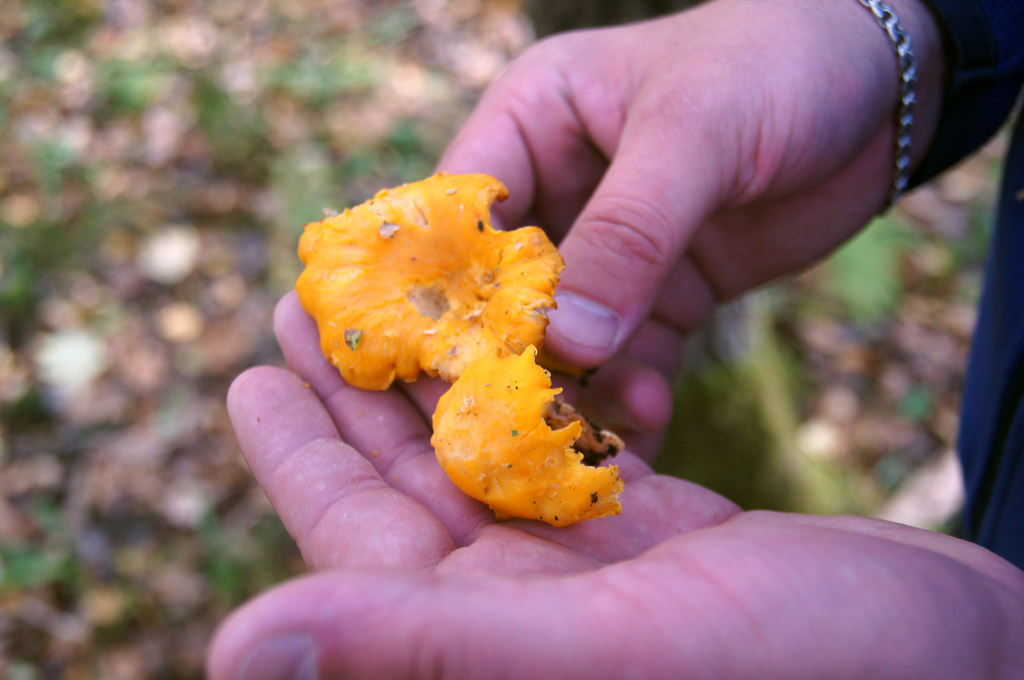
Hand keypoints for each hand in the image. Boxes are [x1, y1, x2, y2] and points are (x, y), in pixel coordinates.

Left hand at [206, 295, 1023, 679]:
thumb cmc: (810, 666)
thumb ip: (428, 648)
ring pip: (481, 460)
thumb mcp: (607, 650)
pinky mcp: (650, 535)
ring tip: (393, 302)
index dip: (301, 459)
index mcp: (494, 643)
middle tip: (308, 305)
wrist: (950, 656)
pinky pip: (561, 451)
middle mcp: (528, 614)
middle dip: (357, 399)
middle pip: (410, 492)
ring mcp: (589, 572)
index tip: (254, 371)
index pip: (360, 547)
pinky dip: (528, 390)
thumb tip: (240, 649)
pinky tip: (503, 336)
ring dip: (434, 381)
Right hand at [438, 0, 946, 430]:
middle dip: (513, 362)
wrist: (885, 89)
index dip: (448, 293)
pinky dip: (632, 396)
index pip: (459, 218)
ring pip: (566, 339)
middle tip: (526, 430)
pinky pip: (629, 357)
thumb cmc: (777, 62)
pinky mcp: (660, 292)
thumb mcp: (696, 132)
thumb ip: (630, 234)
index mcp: (531, 123)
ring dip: (579, 390)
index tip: (455, 373)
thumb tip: (565, 343)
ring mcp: (608, 249)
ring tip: (609, 438)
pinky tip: (650, 424)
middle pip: (502, 293)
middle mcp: (554, 190)